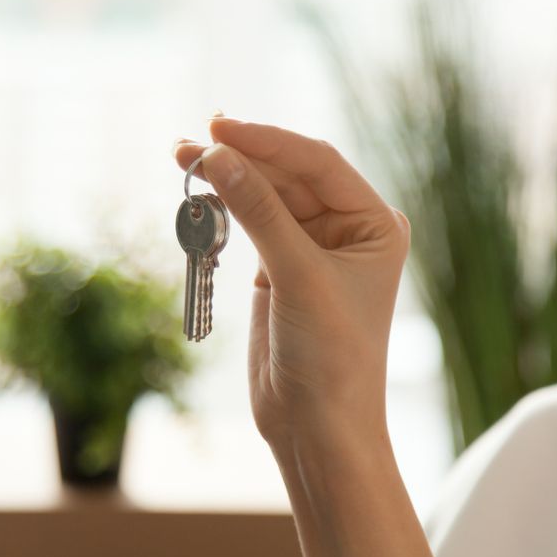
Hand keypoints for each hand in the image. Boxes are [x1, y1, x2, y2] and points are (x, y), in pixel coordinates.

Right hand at [174, 117, 409, 446]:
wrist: (316, 426)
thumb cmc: (331, 356)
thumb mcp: (297, 277)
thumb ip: (259, 214)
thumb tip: (218, 158)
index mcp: (373, 223)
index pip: (318, 163)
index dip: (268, 142)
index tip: (220, 130)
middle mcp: (345, 228)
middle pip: (286, 175)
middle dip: (240, 159)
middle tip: (190, 145)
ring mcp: (310, 246)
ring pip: (263, 197)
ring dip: (226, 181)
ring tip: (182, 159)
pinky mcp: (278, 267)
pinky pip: (248, 224)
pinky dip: (223, 210)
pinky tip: (199, 195)